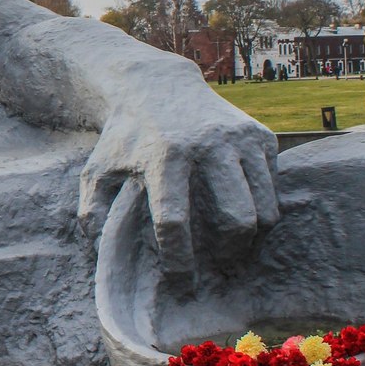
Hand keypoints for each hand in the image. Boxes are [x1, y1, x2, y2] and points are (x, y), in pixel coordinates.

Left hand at [78, 95, 278, 280]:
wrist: (156, 85)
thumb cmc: (124, 137)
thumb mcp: (96, 169)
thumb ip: (91, 211)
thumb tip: (102, 252)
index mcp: (164, 157)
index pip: (175, 222)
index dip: (178, 259)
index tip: (179, 280)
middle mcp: (208, 145)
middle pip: (236, 219)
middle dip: (229, 255)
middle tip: (219, 269)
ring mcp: (239, 138)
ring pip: (264, 208)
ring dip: (251, 237)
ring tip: (233, 249)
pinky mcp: (260, 135)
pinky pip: (272, 187)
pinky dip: (262, 207)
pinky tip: (240, 211)